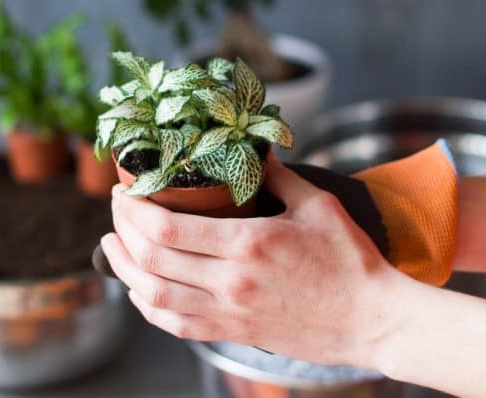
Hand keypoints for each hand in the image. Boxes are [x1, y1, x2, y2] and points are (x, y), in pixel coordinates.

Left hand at [101, 154, 407, 367]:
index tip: (123, 192)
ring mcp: (231, 313)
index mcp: (249, 244)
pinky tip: (142, 291)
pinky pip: (177, 326)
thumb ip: (280, 176)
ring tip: (113, 248)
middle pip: (151, 259)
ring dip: (125, 271)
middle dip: (122, 232)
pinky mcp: (236, 334)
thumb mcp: (319, 206)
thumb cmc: (351, 262)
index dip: (133, 209)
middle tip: (116, 212)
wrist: (372, 319)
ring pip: (155, 297)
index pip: (167, 228)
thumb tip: (256, 151)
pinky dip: (150, 308)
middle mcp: (231, 282)